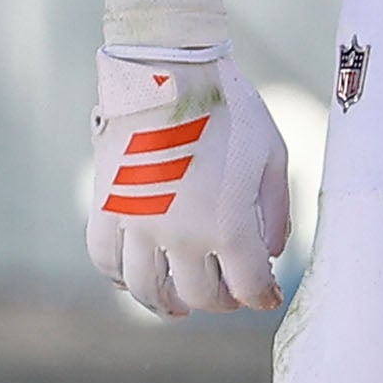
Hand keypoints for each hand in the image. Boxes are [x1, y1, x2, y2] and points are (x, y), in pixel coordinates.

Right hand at [86, 49, 289, 315]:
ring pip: (147, 290)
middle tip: (230, 296)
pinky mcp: (105, 209)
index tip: (268, 297)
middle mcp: (180, 235)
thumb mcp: (273, 155)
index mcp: (227, 224)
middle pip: (199, 294)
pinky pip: (106, 261)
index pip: (248, 285)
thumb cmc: (230, 110)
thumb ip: (276, 209)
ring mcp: (137, 225)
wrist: (168, 75)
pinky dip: (121, 278)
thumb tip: (272, 250)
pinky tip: (137, 279)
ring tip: (180, 307)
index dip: (262, 297)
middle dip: (221, 301)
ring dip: (168, 305)